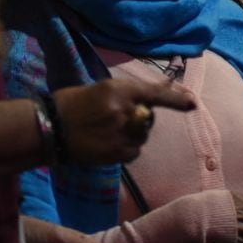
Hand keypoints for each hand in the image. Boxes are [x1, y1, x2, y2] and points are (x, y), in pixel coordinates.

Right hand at [54, 78, 195, 164]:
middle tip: (120, 119)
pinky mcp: (116, 153)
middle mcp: (125, 110)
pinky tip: (108, 145)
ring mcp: (121, 133)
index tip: (193, 103)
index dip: (176, 99)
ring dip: (133, 135)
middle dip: (141, 119)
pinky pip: (133, 152)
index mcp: (119, 90)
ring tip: (108, 133)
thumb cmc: (70, 104)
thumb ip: (125, 94)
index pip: (154, 93)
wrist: (49, 128)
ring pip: (142, 137)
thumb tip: (152, 94)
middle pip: (149, 117)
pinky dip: (126, 150)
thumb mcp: (98, 89)